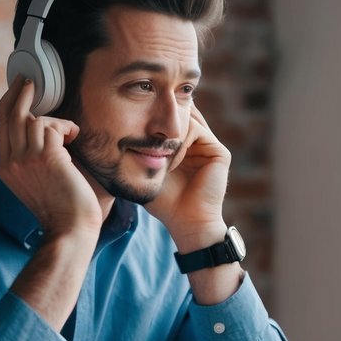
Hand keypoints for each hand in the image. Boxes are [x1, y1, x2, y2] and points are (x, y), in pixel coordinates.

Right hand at [0, 77, 101, 238]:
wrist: (70, 228)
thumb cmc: (62, 207)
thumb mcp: (35, 182)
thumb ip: (30, 158)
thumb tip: (37, 130)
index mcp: (5, 168)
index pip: (1, 126)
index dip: (9, 103)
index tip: (18, 88)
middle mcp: (11, 162)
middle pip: (9, 114)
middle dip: (20, 92)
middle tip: (30, 79)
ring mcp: (26, 159)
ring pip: (34, 120)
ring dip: (56, 123)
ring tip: (69, 135)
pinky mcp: (46, 157)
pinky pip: (52, 126)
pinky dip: (66, 128)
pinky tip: (74, 138)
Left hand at [145, 105, 230, 248]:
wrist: (187, 223)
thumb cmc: (165, 203)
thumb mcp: (147, 173)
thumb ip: (141, 152)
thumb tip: (122, 132)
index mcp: (185, 149)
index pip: (170, 123)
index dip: (153, 121)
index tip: (134, 129)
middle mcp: (199, 145)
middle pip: (179, 117)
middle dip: (159, 122)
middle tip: (140, 132)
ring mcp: (210, 148)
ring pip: (186, 121)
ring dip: (168, 135)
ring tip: (156, 154)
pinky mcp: (219, 152)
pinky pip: (197, 131)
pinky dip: (181, 140)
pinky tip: (170, 160)